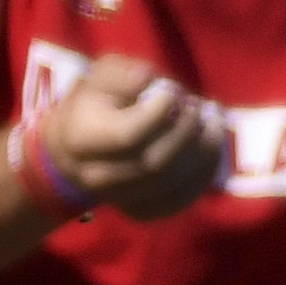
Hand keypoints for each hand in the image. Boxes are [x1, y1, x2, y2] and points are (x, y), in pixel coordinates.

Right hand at [24, 51, 212, 216]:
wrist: (73, 150)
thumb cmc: (93, 105)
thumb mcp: (98, 78)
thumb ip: (121, 74)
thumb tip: (148, 80)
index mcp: (82, 140)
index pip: (129, 136)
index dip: (160, 112)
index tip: (173, 90)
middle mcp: (96, 176)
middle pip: (155, 164)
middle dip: (187, 130)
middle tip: (196, 105)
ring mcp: (118, 199)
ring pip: (172, 184)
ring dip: (203, 150)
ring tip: (211, 120)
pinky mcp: (140, 210)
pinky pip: (181, 199)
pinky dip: (205, 172)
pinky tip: (211, 145)